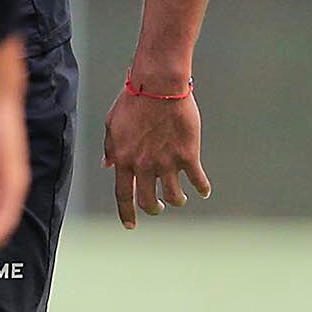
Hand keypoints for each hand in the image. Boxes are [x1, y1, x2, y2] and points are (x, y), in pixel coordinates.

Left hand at [102, 81, 209, 226]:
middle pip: (148, 201)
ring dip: (177, 201)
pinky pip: (198, 180)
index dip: (126, 213)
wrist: (158, 86)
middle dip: (154, 209)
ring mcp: (167, 162)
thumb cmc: (133, 102)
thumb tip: (108, 165)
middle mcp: (144, 166)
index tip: (131, 225)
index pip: (123, 195)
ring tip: (179, 199)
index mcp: (124, 159)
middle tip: (158, 207)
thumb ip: (111, 148)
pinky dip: (202, 189)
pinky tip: (203, 191)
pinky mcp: (188, 154)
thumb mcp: (112, 125)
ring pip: (174, 196)